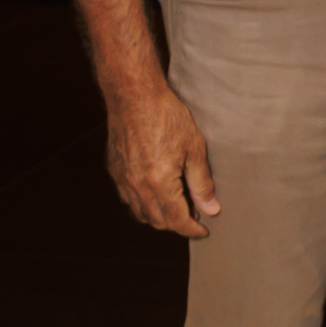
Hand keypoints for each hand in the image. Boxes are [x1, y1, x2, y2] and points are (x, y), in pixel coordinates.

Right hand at [106, 82, 220, 236]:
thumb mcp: (194, 148)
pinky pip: (128, 198)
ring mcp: (123, 178)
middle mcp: (137, 185)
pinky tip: (155, 194)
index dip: (191, 229)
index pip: (176, 219)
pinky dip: (143, 204)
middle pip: (157, 220)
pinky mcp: (115, 170)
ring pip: (140, 212)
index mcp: (159, 182)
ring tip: (176, 207)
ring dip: (159, 216)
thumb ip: (201, 182)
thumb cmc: (166, 116)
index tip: (203, 231)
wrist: (134, 95)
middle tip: (194, 216)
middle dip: (177, 224)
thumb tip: (210, 208)